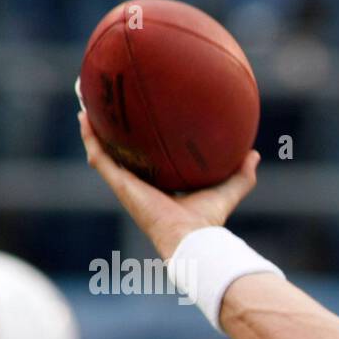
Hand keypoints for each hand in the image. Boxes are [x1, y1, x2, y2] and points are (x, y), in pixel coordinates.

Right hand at [78, 110, 260, 259]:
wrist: (191, 237)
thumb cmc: (209, 220)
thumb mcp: (228, 190)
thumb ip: (242, 175)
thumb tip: (254, 153)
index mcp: (161, 186)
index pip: (149, 161)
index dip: (144, 144)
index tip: (141, 124)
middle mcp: (140, 184)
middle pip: (122, 153)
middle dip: (113, 132)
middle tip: (107, 105)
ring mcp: (126, 184)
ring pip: (103, 151)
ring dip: (93, 128)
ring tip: (86, 102)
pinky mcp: (119, 184)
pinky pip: (99, 156)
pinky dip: (90, 136)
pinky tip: (84, 115)